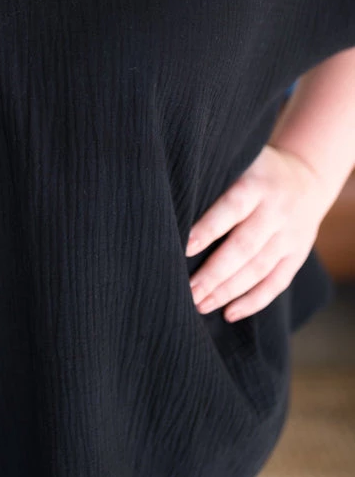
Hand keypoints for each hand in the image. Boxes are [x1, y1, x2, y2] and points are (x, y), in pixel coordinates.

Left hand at [185, 144, 330, 322]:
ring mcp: (290, 235)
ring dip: (228, 291)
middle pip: (245, 246)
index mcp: (256, 184)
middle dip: (215, 273)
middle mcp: (276, 211)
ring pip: (259, 269)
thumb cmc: (253, 172)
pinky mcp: (298, 255)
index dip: (208, 229)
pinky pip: (277, 283)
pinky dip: (254, 301)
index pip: (231, 208)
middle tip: (188, 291)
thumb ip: (212, 180)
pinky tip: (229, 313)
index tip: (184, 248)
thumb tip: (169, 204)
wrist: (307, 177)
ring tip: (201, 305)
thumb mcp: (237, 162)